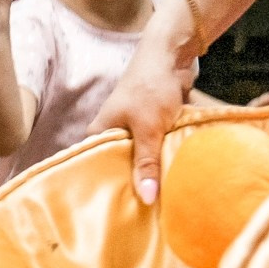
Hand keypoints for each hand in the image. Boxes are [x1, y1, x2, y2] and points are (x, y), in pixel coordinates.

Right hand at [91, 37, 190, 205]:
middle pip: (121, 164)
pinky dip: (165, 157)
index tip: (116, 210)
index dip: (106, 186)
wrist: (172, 55)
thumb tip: (146, 198)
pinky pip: (157, 148)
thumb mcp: (148, 129)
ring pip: (142, 157)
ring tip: (161, 199)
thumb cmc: (150, 88)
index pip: (95, 166)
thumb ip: (147, 163)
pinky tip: (173, 176)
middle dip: (134, 182)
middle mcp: (113, 132)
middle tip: (144, 211)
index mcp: (100, 132)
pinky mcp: (153, 126)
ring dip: (153, 170)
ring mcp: (134, 129)